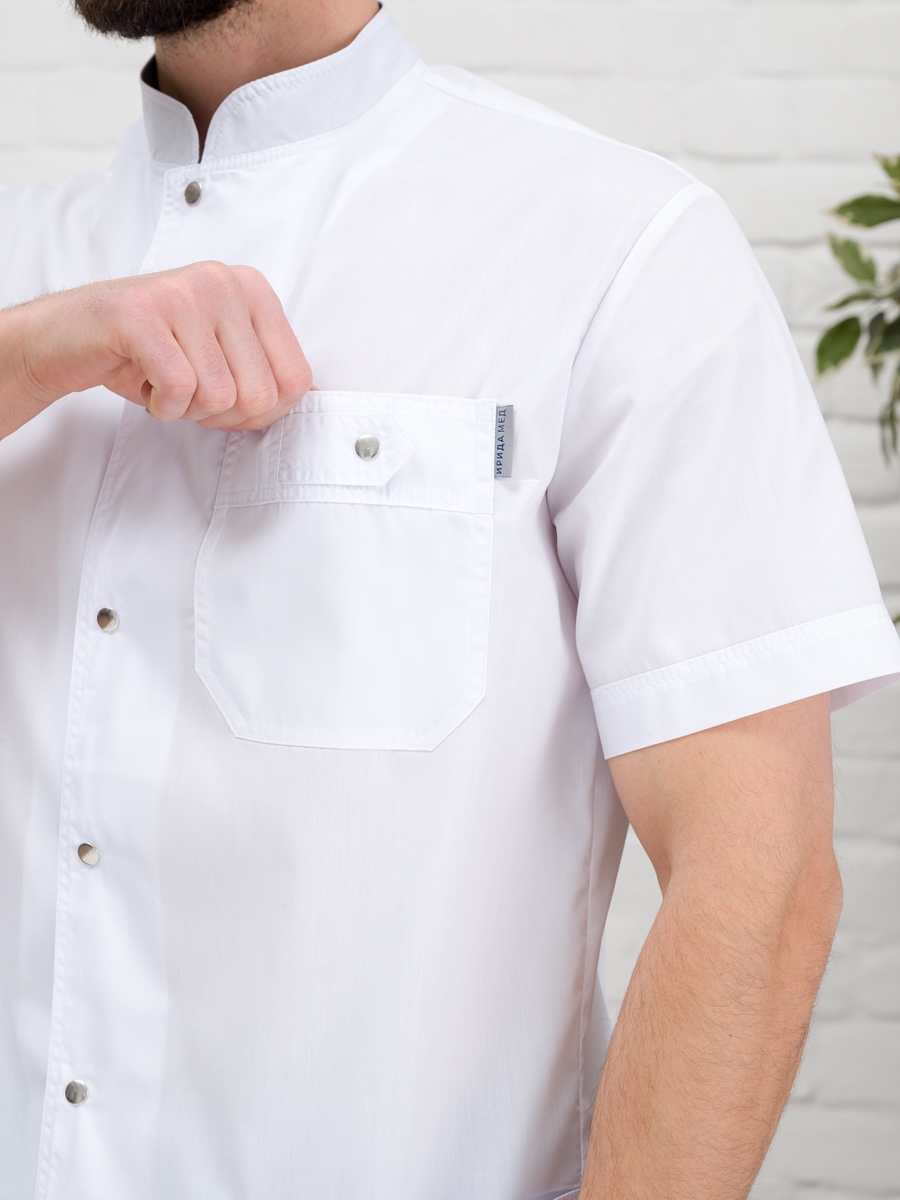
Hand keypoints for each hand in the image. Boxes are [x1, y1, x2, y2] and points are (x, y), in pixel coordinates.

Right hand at [3, 261, 311, 434]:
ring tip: (161, 380)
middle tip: (185, 391)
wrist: (67, 339)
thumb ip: (266, 373)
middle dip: (220, 413)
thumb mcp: (222, 357)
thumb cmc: (149, 353)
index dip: (260, 411)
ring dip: (185, 408)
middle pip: (259, 395)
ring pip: (219, 396)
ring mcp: (182, 292)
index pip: (296, 379)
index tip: (224, 397)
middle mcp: (223, 282)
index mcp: (252, 289)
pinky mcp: (141, 313)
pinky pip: (180, 389)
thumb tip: (309, 397)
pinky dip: (161, 405)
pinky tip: (144, 382)